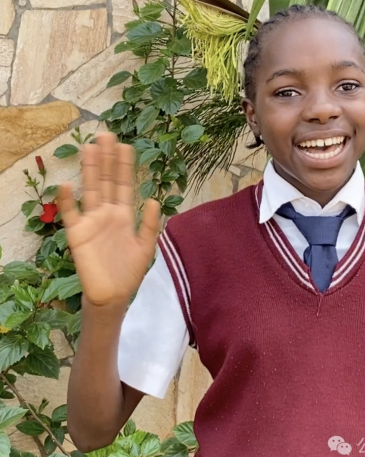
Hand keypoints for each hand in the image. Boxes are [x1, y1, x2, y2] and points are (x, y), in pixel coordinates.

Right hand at [58, 133, 159, 306]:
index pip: (124, 185)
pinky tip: (66, 185)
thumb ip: (150, 224)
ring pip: (90, 190)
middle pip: (106, 181)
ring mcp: (91, 222)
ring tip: (89, 148)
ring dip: (89, 170)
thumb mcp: (146, 246)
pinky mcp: (77, 235)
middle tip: (106, 135)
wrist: (113, 295)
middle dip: (106, 159)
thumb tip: (153, 199)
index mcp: (124, 215)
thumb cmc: (129, 271)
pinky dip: (68, 201)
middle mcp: (107, 213)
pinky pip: (71, 215)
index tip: (126, 146)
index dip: (124, 166)